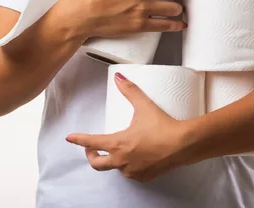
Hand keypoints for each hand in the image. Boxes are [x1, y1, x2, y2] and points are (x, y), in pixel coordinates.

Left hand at [65, 73, 192, 182]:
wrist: (184, 145)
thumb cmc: (163, 126)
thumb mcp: (143, 105)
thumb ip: (129, 90)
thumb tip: (118, 77)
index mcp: (117, 143)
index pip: (91, 142)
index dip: (78, 139)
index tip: (69, 138)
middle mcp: (122, 160)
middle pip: (97, 164)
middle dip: (91, 155)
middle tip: (91, 148)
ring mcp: (133, 171)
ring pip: (115, 168)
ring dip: (112, 160)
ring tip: (117, 149)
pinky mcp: (144, 177)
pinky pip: (130, 173)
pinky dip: (127, 166)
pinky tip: (133, 158)